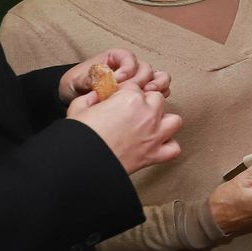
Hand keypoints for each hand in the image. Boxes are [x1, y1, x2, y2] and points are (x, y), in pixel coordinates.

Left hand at [58, 48, 169, 102]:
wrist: (75, 98)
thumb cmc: (76, 85)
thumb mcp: (77, 79)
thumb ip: (92, 78)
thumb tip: (107, 80)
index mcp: (115, 58)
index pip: (129, 59)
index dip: (127, 69)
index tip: (117, 81)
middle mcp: (131, 66)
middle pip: (147, 68)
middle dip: (143, 80)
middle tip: (135, 90)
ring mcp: (140, 78)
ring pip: (160, 76)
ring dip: (158, 85)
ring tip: (148, 94)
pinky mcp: (145, 91)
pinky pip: (161, 89)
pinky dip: (160, 94)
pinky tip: (151, 102)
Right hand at [67, 85, 182, 173]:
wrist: (79, 163)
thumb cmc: (78, 136)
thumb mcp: (77, 109)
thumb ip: (89, 98)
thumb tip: (95, 96)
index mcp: (130, 99)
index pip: (135, 87)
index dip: (125, 93)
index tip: (118, 101)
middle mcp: (147, 114)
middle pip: (157, 99)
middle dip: (146, 103)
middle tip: (131, 112)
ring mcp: (154, 135)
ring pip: (174, 120)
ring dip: (163, 121)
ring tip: (148, 125)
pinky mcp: (154, 155)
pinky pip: (174, 148)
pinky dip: (168, 147)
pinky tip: (156, 145)